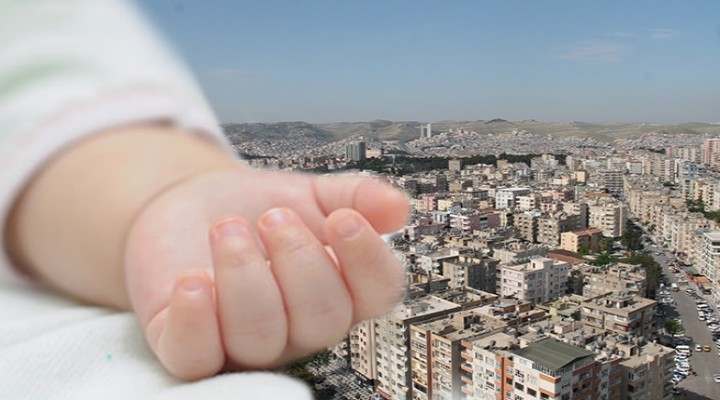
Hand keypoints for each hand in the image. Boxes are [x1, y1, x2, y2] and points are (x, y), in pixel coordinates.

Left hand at [124, 168, 408, 379]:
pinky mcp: (193, 346)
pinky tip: (192, 280)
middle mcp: (301, 326)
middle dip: (299, 261)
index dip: (367, 259)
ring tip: (227, 228)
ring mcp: (248, 343)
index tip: (343, 218)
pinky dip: (196, 322)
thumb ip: (356, 196)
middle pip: (323, 319)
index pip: (378, 292)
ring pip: (261, 338)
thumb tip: (399, 207)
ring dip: (244, 276)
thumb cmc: (257, 209)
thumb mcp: (311, 193)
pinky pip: (196, 359)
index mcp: (342, 289)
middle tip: (273, 216)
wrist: (190, 207)